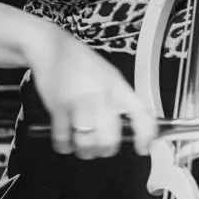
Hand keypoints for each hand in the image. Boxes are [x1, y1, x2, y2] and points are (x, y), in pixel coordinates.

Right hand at [27, 25, 156, 158]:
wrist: (52, 47)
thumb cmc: (81, 62)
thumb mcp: (109, 75)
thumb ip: (118, 98)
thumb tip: (126, 126)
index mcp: (118, 86)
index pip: (141, 113)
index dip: (146, 135)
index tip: (143, 148)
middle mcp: (102, 95)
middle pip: (110, 139)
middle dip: (105, 150)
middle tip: (100, 148)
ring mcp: (80, 102)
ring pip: (87, 144)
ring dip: (84, 151)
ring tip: (82, 147)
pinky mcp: (58, 108)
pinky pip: (63, 139)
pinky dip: (64, 146)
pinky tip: (65, 141)